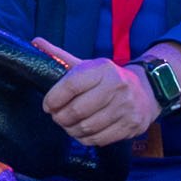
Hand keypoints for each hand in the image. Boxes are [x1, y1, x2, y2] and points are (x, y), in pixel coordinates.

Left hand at [30, 38, 165, 146]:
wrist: (146, 91)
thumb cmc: (108, 79)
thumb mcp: (87, 65)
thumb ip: (60, 56)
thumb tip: (34, 42)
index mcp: (103, 69)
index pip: (71, 85)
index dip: (53, 99)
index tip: (47, 105)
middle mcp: (117, 86)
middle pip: (77, 110)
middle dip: (60, 118)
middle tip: (57, 117)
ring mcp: (126, 108)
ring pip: (87, 127)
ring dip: (71, 130)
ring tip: (68, 126)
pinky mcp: (130, 125)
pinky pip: (99, 139)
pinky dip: (86, 138)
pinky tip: (82, 132)